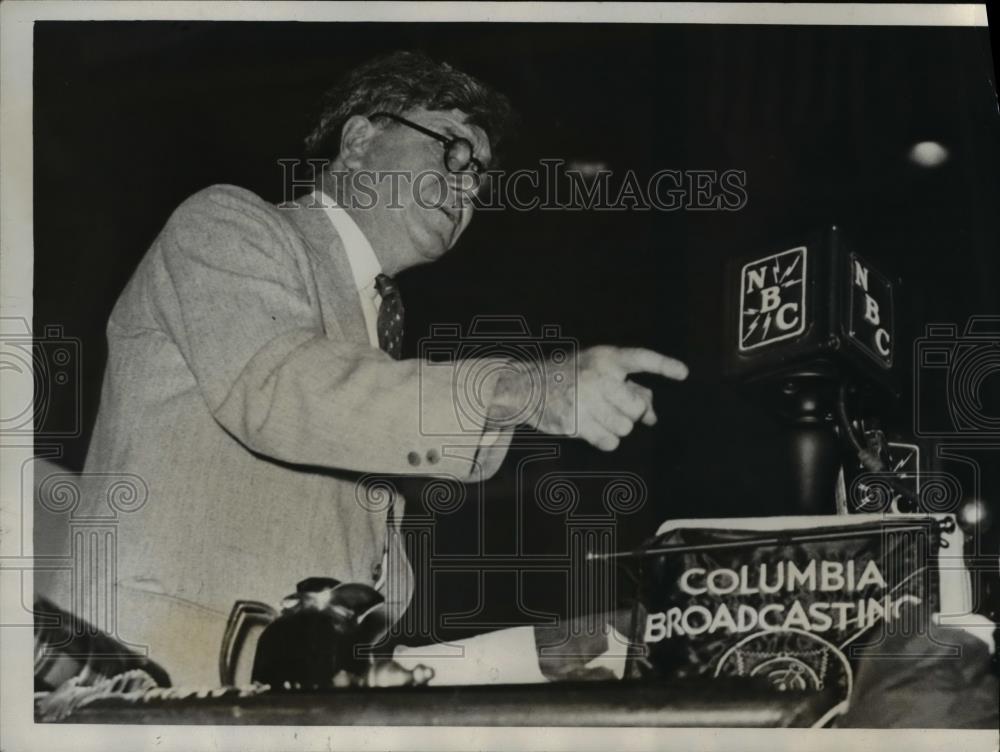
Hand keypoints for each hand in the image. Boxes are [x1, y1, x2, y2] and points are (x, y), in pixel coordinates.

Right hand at [490, 346, 687, 450]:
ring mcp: (586, 401)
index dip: (663, 365)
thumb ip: (629, 388)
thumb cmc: (570, 377)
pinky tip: (591, 427)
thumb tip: (653, 416)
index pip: (640, 359)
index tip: (684, 373)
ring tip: (598, 415)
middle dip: (629, 411)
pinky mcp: (576, 423)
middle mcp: (597, 377)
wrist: (526, 386)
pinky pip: (610, 442)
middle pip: (637, 407)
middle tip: (612, 405)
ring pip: (625, 427)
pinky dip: (605, 439)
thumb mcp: (598, 370)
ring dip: (616, 426)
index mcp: (605, 358)